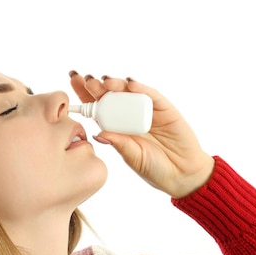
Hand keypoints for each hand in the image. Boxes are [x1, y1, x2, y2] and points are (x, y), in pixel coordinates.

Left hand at [70, 72, 214, 197]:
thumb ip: (119, 144)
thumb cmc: (155, 169)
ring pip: (128, 92)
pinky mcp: (164, 108)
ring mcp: (147, 110)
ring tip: (105, 82)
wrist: (182, 174)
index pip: (98, 107)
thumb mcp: (132, 157)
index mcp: (117, 127)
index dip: (85, 94)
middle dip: (97, 86)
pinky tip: (130, 84)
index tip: (72, 81)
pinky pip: (151, 95)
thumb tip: (98, 133)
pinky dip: (141, 88)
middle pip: (110, 95)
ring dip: (116, 84)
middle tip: (86, 80)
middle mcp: (130, 115)